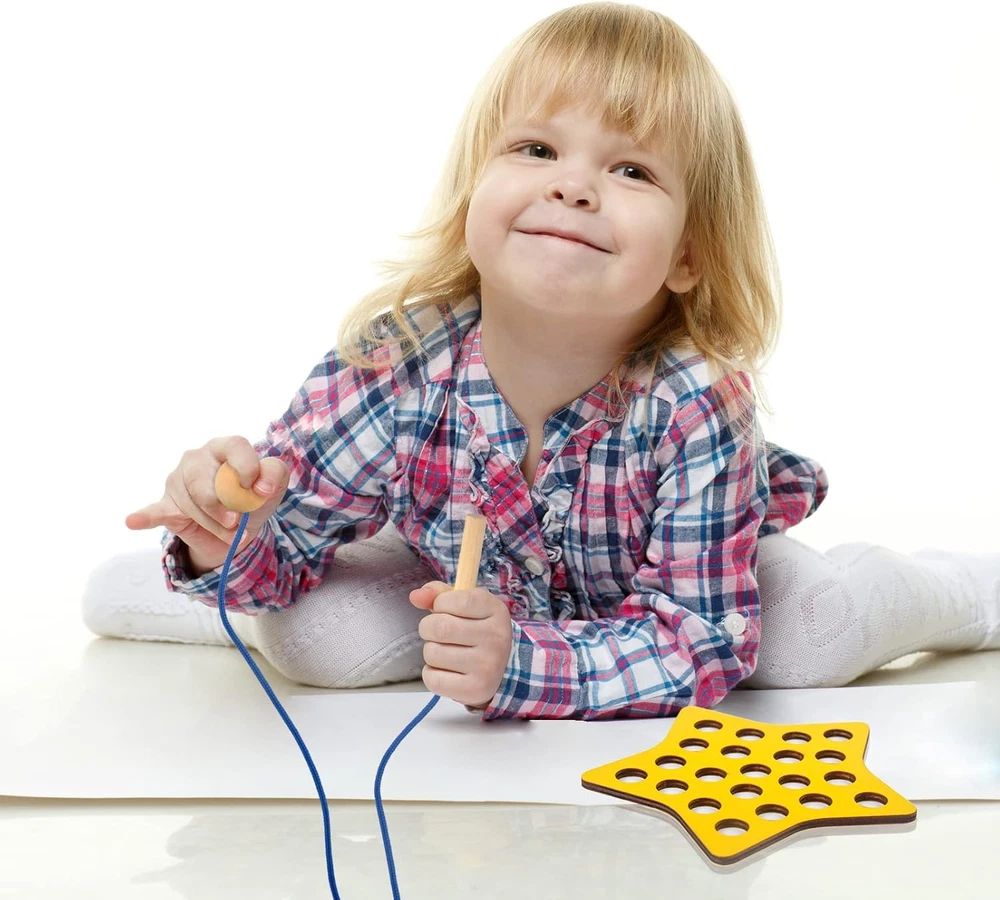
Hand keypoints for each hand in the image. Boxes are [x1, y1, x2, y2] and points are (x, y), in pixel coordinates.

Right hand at [124, 435, 289, 571]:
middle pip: (206, 482)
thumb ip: (274, 474)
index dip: (247, 468)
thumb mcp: (273, 485)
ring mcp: (177, 480)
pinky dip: (145, 518)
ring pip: (193, 506)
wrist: (238, 528)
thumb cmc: (253, 498)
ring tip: (229, 532)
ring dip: (216, 526)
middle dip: (224, 507)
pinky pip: (155, 512)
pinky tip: (133, 520)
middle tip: (237, 523)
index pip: (234, 446)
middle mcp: (196, 458)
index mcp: (224, 447)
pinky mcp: (166, 504)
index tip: (259, 491)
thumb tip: (260, 486)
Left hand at [409, 582, 512, 708]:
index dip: (440, 603)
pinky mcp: (476, 689)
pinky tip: (447, 670)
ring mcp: (488, 666)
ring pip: (432, 653)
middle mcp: (496, 638)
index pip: (456, 599)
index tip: (444, 609)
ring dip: (431, 652)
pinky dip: (432, 674)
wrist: (501, 670)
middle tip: (438, 633)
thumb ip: (439, 595)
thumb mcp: (466, 606)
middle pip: (439, 627)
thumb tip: (415, 596)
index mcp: (496, 611)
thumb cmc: (477, 631)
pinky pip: (432, 679)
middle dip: (428, 628)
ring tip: (446, 652)